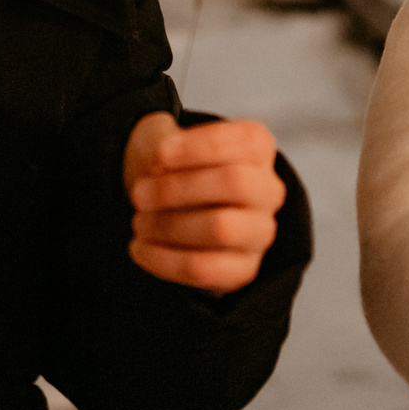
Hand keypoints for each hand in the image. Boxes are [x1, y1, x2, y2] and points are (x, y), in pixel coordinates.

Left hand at [122, 113, 284, 293]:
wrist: (174, 205)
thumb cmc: (175, 166)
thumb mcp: (167, 143)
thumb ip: (163, 149)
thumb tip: (159, 168)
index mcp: (259, 148)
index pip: (246, 141)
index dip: (200, 147)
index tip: (161, 154)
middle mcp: (269, 190)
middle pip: (236, 183)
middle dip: (179, 189)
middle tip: (139, 194)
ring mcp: (261, 232)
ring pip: (223, 229)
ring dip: (170, 226)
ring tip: (140, 222)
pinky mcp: (244, 268)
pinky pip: (206, 268)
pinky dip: (165, 260)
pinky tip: (140, 248)